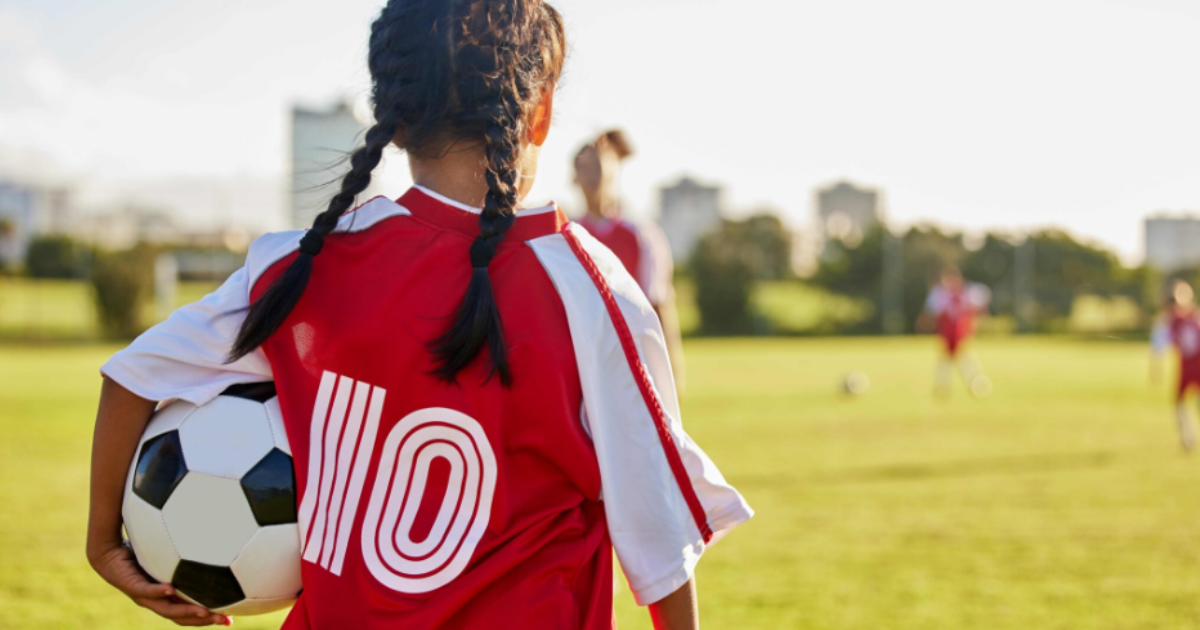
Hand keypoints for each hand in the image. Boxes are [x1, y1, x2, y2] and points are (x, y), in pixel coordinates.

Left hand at [89, 542, 230, 626]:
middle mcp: (156, 601)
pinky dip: (159, 591)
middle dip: (204, 620)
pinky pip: (146, 590)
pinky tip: (172, 589)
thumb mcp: (169, 555)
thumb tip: (214, 543)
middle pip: (182, 617)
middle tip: (225, 620)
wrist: (108, 553)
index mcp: (166, 598)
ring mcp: (143, 596)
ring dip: (185, 611)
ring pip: (166, 609)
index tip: (231, 619)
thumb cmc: (139, 551)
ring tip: (205, 611)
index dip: (209, 618)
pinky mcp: (131, 586)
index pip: (190, 614)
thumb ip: (187, 554)